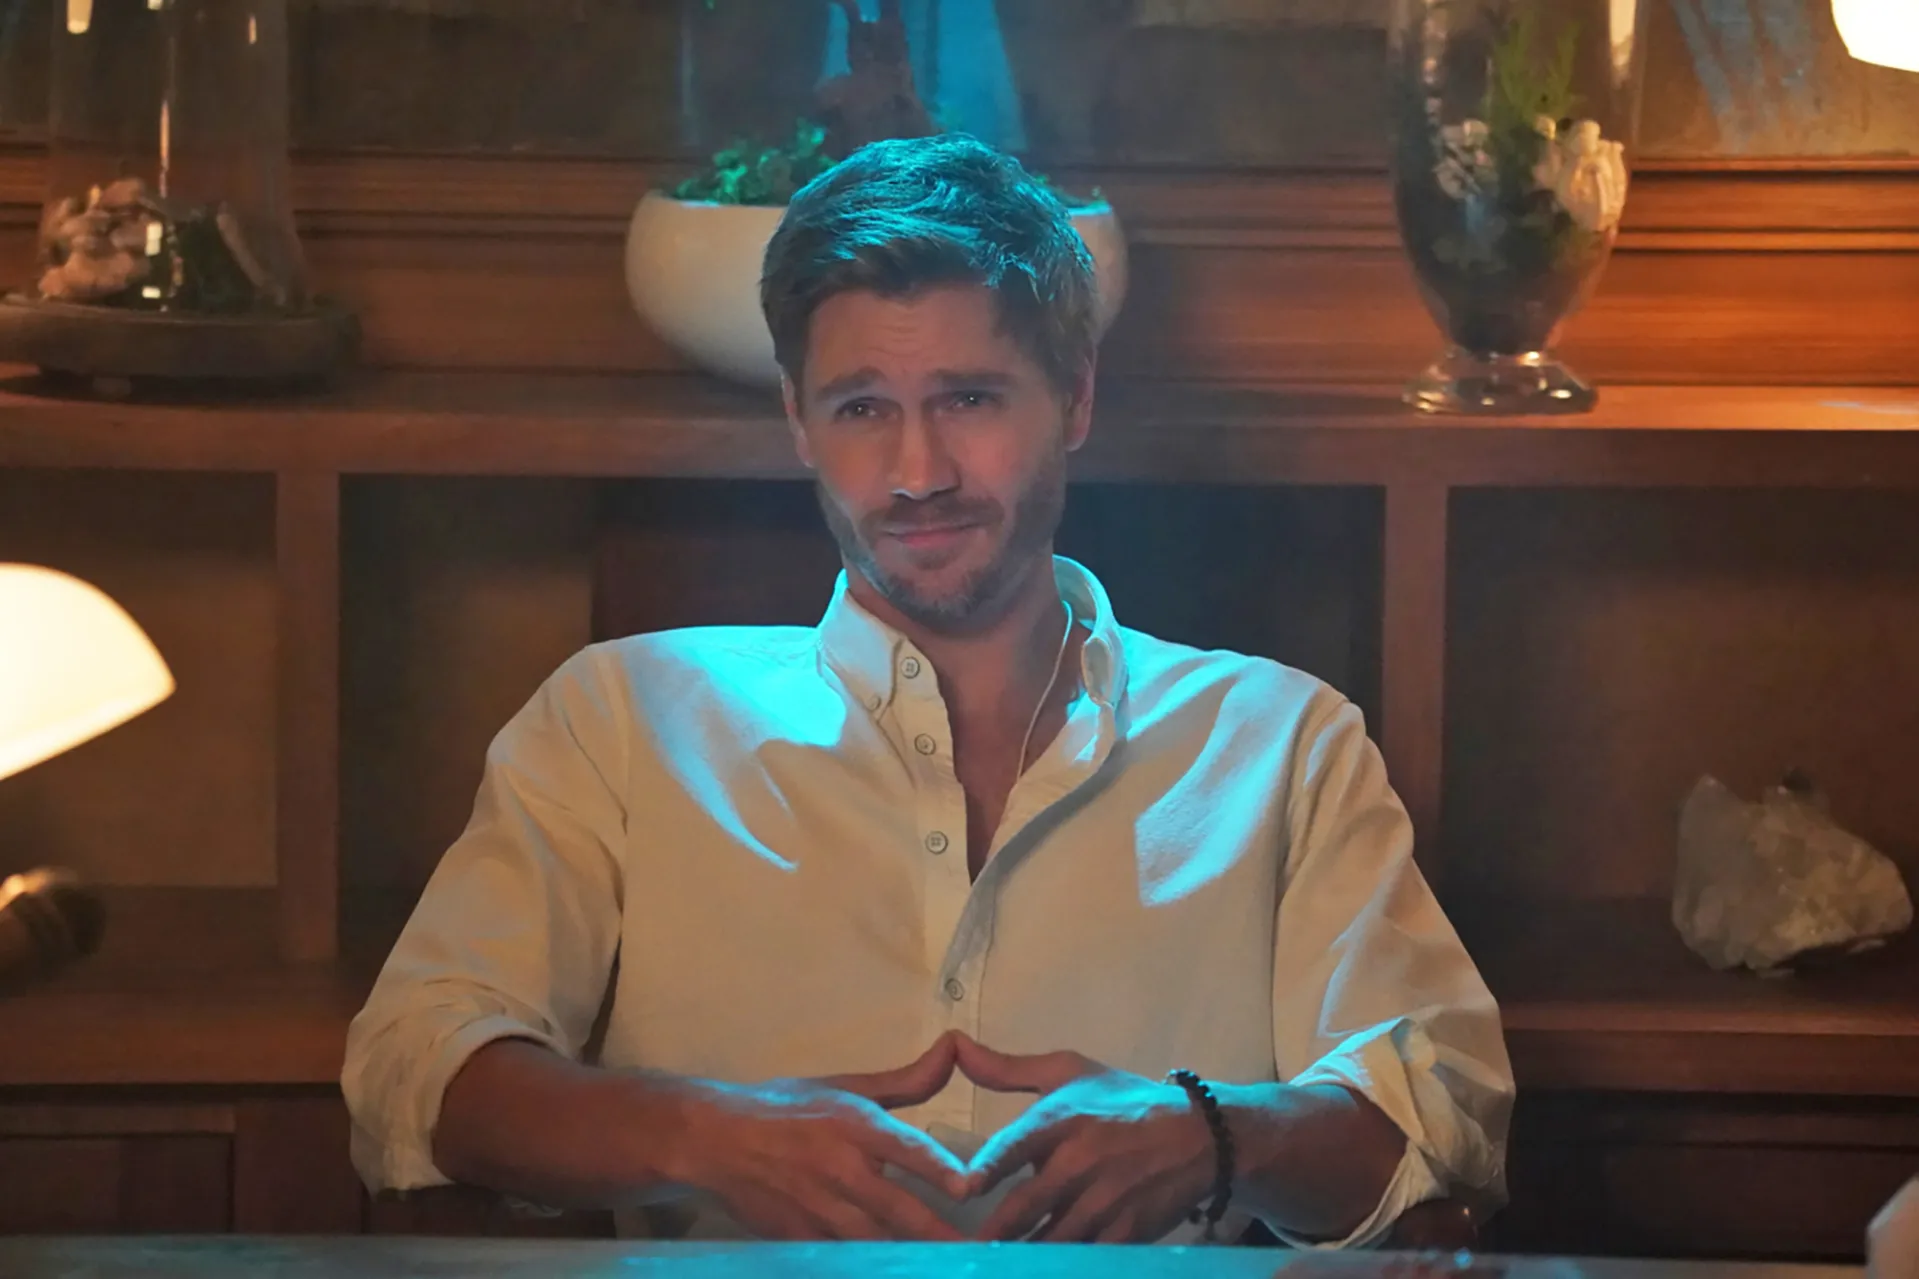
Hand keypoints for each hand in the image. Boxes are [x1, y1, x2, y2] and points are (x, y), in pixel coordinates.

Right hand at [668, 1031, 969, 1240]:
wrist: (716, 1139)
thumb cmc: (789, 1108)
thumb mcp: (846, 1087)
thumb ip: (907, 1082)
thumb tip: (954, 1049)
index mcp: (853, 1125)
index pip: (904, 1148)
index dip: (938, 1169)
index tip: (970, 1187)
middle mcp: (839, 1170)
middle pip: (897, 1210)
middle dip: (938, 1234)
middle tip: (981, 1250)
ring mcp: (818, 1210)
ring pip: (874, 1243)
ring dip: (909, 1257)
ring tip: (950, 1268)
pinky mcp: (799, 1239)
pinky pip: (841, 1260)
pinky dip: (868, 1265)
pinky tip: (895, 1270)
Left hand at [956, 1035, 1216, 1243]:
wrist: (1196, 1135)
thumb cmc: (1119, 1101)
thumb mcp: (1067, 1072)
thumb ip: (1006, 1070)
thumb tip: (954, 1047)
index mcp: (1061, 1119)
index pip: (1014, 1147)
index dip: (985, 1172)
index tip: (960, 1190)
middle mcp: (1080, 1163)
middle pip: (1024, 1208)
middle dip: (991, 1233)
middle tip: (960, 1247)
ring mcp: (1105, 1203)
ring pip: (1048, 1242)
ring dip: (1019, 1256)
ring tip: (991, 1265)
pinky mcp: (1125, 1234)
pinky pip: (1082, 1258)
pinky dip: (1059, 1265)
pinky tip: (1040, 1268)